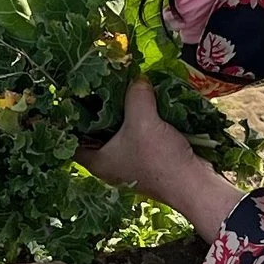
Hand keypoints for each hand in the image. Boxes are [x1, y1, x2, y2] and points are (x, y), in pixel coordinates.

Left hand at [80, 79, 243, 240]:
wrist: (193, 184)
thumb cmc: (159, 159)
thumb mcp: (143, 120)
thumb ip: (136, 95)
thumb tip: (137, 79)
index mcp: (98, 161)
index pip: (72, 140)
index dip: (71, 120)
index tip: (74, 97)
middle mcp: (110, 164)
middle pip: (96, 133)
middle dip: (99, 112)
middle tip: (100, 87)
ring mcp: (129, 163)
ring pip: (118, 134)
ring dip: (122, 116)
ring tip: (121, 90)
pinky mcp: (148, 161)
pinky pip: (137, 136)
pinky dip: (138, 122)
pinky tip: (143, 103)